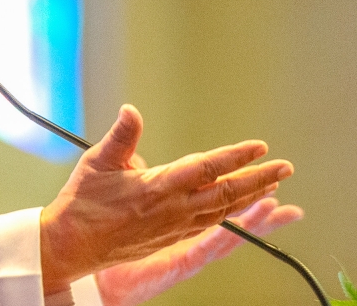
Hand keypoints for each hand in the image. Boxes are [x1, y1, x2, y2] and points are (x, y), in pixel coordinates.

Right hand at [39, 105, 294, 293]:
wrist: (72, 245)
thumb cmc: (83, 204)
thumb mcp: (98, 161)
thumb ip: (122, 135)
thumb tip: (132, 112)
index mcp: (158, 187)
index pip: (207, 168)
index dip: (236, 156)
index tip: (258, 147)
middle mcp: (173, 210)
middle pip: (227, 193)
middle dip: (259, 179)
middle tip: (284, 168)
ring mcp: (174, 227)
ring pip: (223, 211)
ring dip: (249, 197)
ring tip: (270, 186)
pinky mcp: (169, 238)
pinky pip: (209, 225)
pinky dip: (230, 214)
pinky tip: (236, 208)